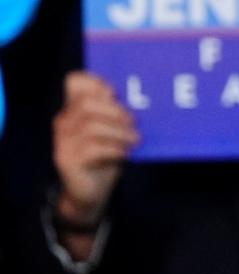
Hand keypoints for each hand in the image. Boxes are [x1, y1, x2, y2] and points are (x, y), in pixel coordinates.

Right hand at [52, 72, 138, 227]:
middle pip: (88, 103)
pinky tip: (125, 153)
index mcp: (74, 109)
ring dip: (120, 132)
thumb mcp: (113, 131)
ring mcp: (63, 141)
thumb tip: (139, 97)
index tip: (115, 93)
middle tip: (135, 123)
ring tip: (135, 140)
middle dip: (116, 111)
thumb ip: (117, 113)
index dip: (95, 81)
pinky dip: (114, 148)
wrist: (90, 192)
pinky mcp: (67, 159)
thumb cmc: (106, 155)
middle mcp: (64, 122)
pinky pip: (93, 148)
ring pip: (92, 126)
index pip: (75, 82)